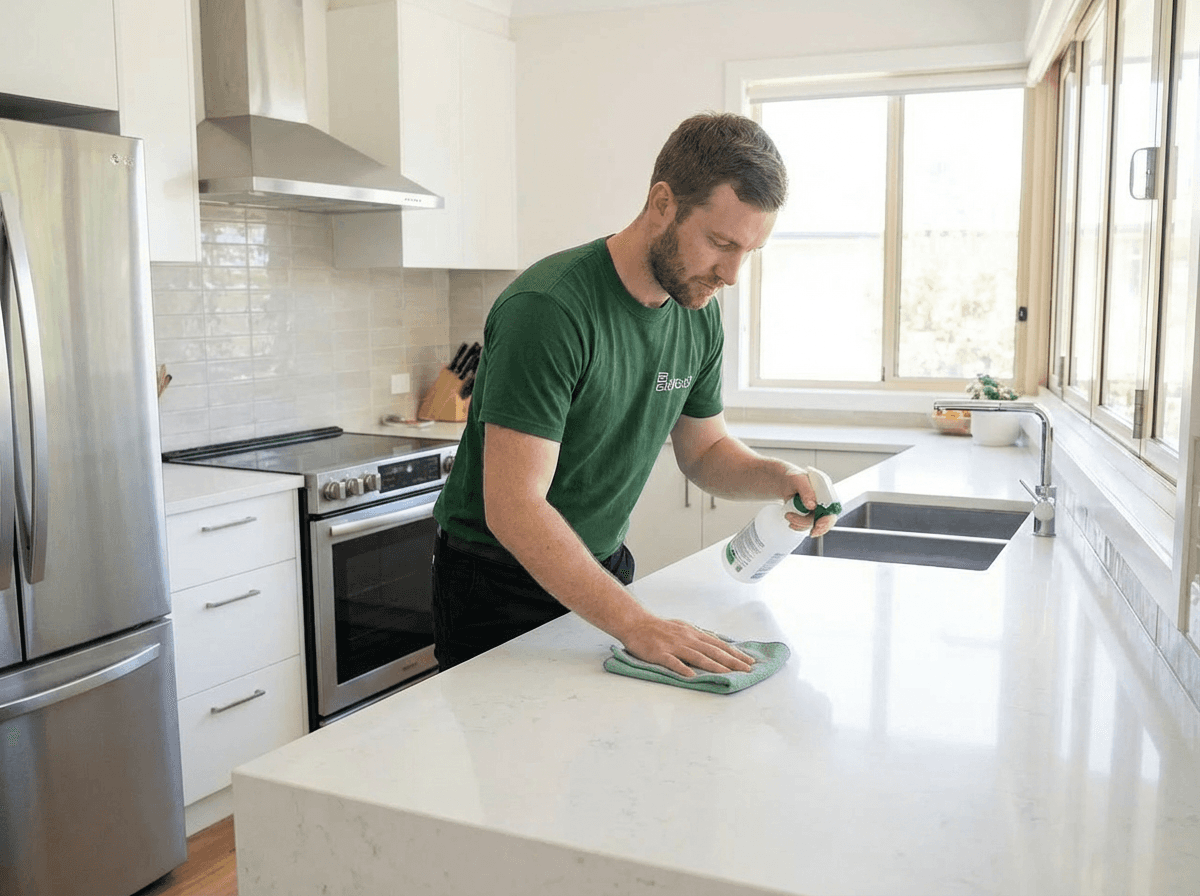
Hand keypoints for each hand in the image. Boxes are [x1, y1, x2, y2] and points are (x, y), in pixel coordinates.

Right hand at [621, 617, 755, 677]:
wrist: (637, 624)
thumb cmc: (660, 628)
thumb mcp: (683, 628)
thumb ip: (699, 636)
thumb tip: (716, 642)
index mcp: (693, 634)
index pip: (719, 644)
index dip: (734, 653)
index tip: (748, 661)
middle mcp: (687, 639)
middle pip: (713, 651)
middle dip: (732, 661)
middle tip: (746, 670)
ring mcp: (674, 646)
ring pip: (698, 657)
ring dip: (714, 666)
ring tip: (728, 674)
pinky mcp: (660, 653)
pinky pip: (673, 662)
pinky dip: (683, 669)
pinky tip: (692, 676)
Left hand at [781, 466, 837, 537]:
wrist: (784, 483)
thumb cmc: (792, 478)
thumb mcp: (797, 480)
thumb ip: (806, 490)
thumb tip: (812, 505)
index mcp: (825, 490)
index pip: (833, 507)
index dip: (828, 519)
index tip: (818, 525)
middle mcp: (824, 501)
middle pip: (828, 519)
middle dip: (818, 528)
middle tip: (809, 532)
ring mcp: (817, 509)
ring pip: (816, 524)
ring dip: (801, 524)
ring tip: (789, 516)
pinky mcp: (810, 515)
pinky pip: (808, 526)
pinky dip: (799, 526)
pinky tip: (792, 521)